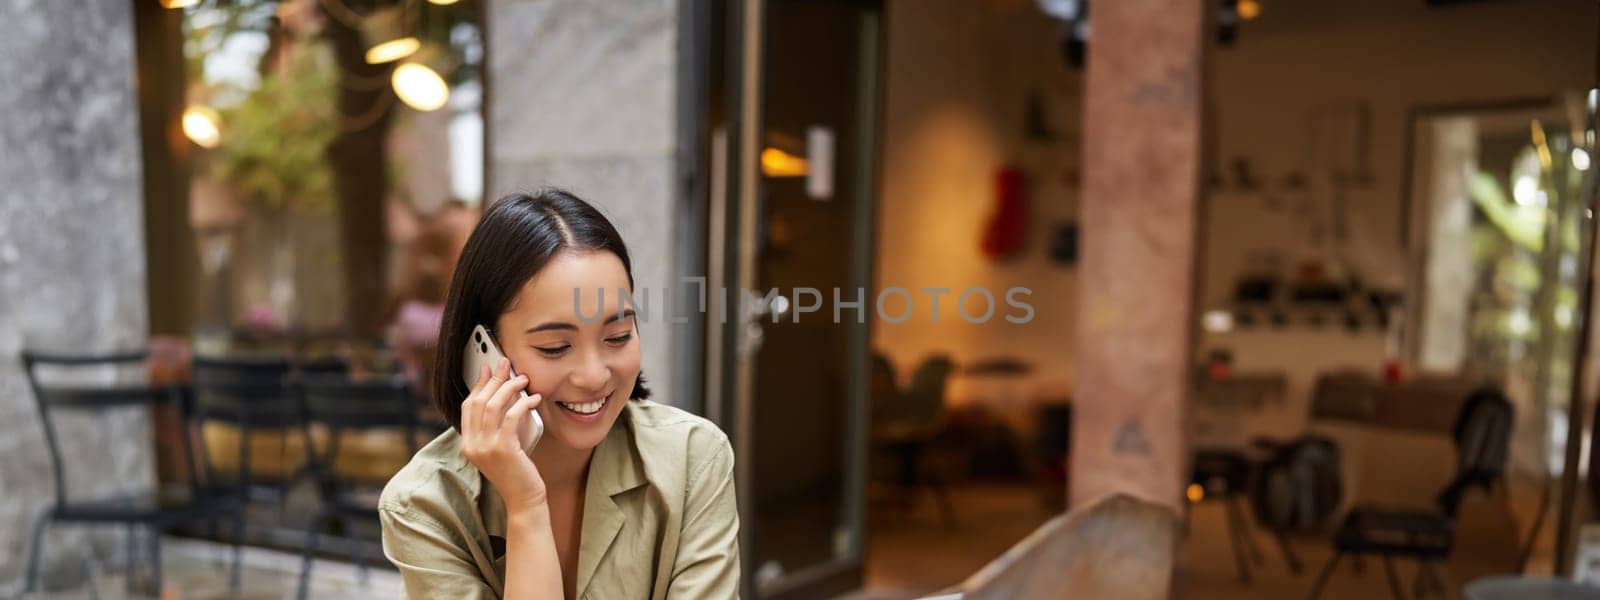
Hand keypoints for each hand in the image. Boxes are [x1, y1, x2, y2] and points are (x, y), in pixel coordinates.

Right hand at [460, 357, 547, 513]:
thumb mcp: (503, 445)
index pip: (468, 406)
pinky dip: (523, 404)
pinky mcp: (503, 449)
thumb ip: (499, 425)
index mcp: (468, 444)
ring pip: (492, 406)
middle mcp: (472, 445)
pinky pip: (510, 417)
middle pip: (478, 401)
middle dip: (493, 379)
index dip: (478, 385)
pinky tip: (534, 398)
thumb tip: (507, 393)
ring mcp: (485, 448)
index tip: (488, 368)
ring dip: (509, 387)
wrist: (524, 499)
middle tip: (507, 364)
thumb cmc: (518, 471)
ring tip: (523, 379)